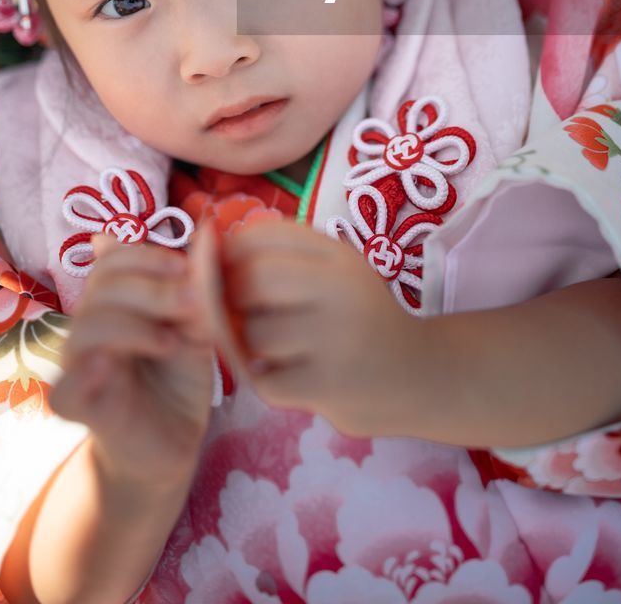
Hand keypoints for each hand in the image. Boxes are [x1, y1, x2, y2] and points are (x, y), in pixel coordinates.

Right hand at [49, 220, 218, 487]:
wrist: (175, 441)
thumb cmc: (180, 377)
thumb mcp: (196, 328)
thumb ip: (193, 289)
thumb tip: (201, 235)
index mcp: (114, 303)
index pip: (112, 262)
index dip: (147, 257)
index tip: (187, 268)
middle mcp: (90, 328)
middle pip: (101, 288)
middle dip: (151, 289)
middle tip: (192, 304)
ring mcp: (80, 367)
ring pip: (86, 328)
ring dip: (134, 325)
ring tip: (173, 341)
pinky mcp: (80, 409)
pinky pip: (63, 389)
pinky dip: (83, 374)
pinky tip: (109, 368)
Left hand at [204, 218, 422, 437]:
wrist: (414, 375)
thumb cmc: (356, 317)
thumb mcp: (331, 271)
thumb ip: (279, 255)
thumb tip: (206, 245)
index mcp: (337, 253)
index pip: (259, 235)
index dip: (226, 254)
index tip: (226, 273)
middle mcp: (340, 288)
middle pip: (251, 280)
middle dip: (231, 299)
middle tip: (240, 313)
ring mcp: (336, 338)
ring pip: (254, 334)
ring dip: (247, 344)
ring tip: (266, 347)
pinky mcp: (330, 385)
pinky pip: (265, 380)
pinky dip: (263, 379)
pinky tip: (282, 373)